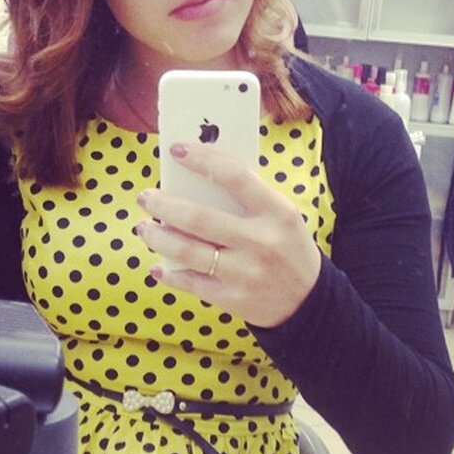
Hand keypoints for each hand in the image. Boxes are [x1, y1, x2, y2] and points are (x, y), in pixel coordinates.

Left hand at [135, 143, 321, 327]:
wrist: (309, 303)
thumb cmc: (286, 248)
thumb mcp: (281, 217)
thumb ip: (248, 199)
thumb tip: (195, 178)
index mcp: (277, 213)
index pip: (234, 177)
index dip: (202, 160)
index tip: (176, 150)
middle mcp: (261, 242)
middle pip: (198, 218)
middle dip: (163, 205)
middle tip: (146, 197)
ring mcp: (245, 273)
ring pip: (187, 251)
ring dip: (157, 237)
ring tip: (145, 228)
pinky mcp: (233, 299)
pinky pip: (191, 283)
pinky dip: (169, 274)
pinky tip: (158, 266)